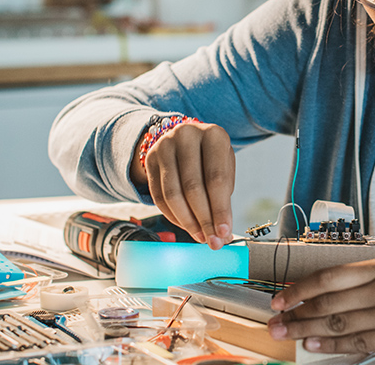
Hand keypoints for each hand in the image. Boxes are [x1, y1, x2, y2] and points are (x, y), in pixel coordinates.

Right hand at [132, 121, 234, 248]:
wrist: (185, 139)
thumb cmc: (211, 157)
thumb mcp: (224, 168)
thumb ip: (223, 198)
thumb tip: (221, 233)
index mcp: (214, 135)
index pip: (217, 179)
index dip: (220, 209)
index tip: (224, 232)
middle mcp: (187, 135)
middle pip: (193, 188)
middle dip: (203, 219)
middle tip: (212, 240)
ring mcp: (165, 146)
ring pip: (173, 194)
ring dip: (187, 222)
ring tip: (200, 236)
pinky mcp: (150, 159)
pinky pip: (158, 196)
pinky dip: (172, 216)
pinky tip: (185, 225)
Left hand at [267, 259, 374, 352]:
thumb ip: (358, 280)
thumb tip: (317, 292)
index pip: (327, 278)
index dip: (299, 290)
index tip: (279, 299)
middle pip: (328, 303)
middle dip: (296, 314)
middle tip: (275, 322)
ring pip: (339, 324)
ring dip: (308, 331)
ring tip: (288, 334)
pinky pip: (358, 343)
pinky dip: (333, 346)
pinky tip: (315, 346)